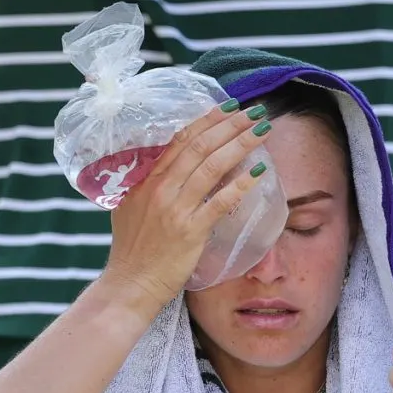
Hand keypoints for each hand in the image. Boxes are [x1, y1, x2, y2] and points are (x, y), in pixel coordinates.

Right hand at [103, 104, 270, 308]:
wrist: (129, 285)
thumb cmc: (132, 251)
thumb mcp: (131, 208)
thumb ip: (148, 185)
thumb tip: (169, 168)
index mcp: (146, 179)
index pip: (180, 139)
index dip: (207, 121)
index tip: (228, 107)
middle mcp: (160, 188)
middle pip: (200, 146)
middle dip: (231, 125)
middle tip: (254, 111)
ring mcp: (175, 208)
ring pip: (212, 166)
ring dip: (241, 144)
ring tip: (262, 130)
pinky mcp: (190, 231)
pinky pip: (219, 202)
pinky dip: (240, 185)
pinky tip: (258, 172)